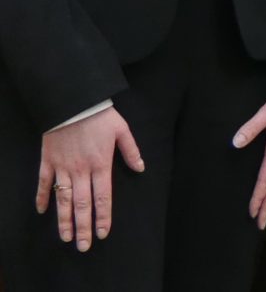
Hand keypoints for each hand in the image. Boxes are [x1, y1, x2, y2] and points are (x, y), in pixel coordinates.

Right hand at [36, 107, 142, 250]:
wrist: (73, 102)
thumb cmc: (100, 116)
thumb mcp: (122, 130)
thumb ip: (131, 151)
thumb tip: (141, 168)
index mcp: (101, 164)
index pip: (103, 197)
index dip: (103, 217)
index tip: (102, 233)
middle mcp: (81, 170)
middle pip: (82, 204)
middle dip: (83, 227)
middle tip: (83, 246)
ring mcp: (63, 167)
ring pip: (63, 199)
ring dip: (64, 219)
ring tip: (66, 237)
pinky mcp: (48, 161)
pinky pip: (43, 183)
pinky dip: (42, 197)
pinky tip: (42, 211)